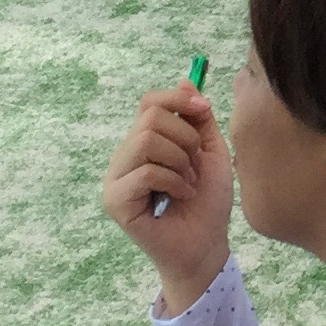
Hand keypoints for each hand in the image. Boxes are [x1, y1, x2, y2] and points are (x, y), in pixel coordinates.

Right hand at [100, 84, 235, 314]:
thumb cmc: (209, 202)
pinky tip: (181, 197)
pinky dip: (174, 181)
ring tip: (188, 183)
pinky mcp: (116, 201)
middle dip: (185, 138)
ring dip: (180, 161)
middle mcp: (124, 158)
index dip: (178, 100)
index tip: (205, 110)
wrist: (207, 245)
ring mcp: (115, 180)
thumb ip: (198, 119)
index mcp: (143, 143)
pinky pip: (146, 172)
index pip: (149, 103)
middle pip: (150, 118)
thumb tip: (185, 80)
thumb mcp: (210, 151)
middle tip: (195, 166)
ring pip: (146, 141)